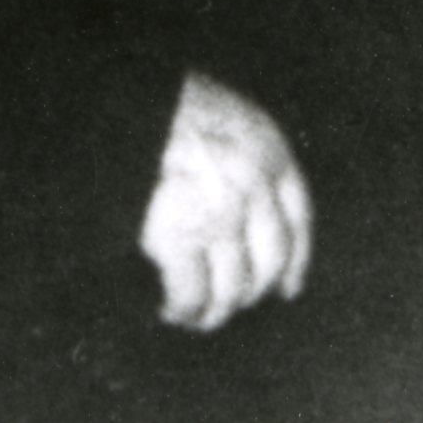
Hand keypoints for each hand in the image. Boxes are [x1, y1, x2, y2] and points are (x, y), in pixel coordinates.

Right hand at [141, 73, 312, 332]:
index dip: (295, 262)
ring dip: (215, 311)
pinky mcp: (177, 239)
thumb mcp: (226, 115)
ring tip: (195, 317)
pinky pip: (190, 293)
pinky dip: (182, 310)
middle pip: (269, 262)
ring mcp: (219, 216)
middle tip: (229, 307)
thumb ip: (241, 155)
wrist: (124, 105)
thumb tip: (241, 207)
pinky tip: (171, 311)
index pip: (298, 221)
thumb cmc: (165, 110)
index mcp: (269, 152)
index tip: (288, 289)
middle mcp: (255, 188)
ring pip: (232, 287)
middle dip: (250, 293)